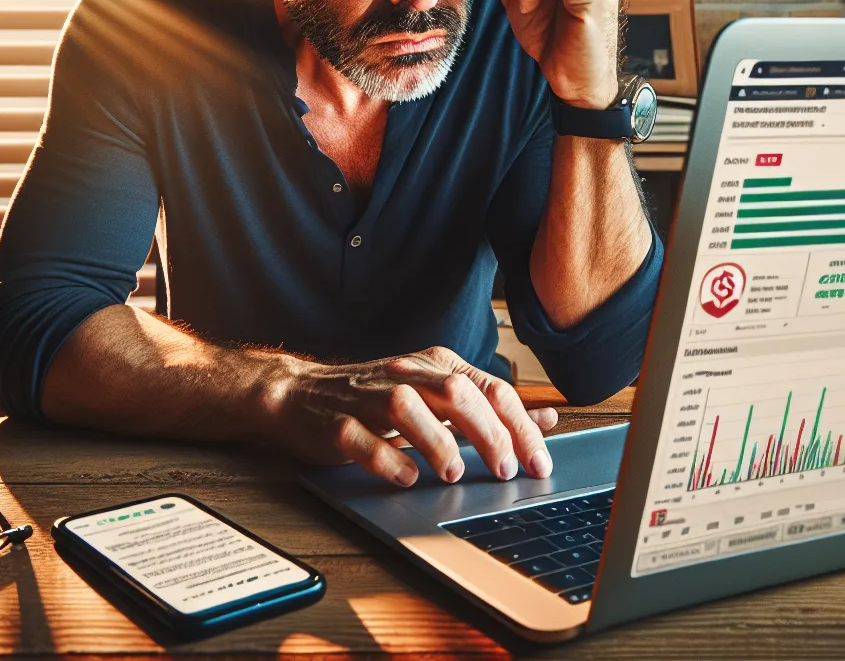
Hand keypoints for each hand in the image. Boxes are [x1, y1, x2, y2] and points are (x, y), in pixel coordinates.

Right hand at [261, 346, 558, 486]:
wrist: (298, 395)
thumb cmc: (374, 399)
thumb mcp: (436, 396)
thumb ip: (489, 409)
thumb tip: (545, 420)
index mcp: (435, 365)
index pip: (490, 389)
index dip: (520, 427)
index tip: (538, 463)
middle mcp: (405, 375)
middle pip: (457, 393)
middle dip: (489, 434)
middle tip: (504, 471)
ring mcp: (367, 398)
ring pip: (409, 408)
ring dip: (437, 442)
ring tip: (454, 475)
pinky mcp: (336, 423)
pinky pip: (362, 439)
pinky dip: (387, 460)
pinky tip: (406, 478)